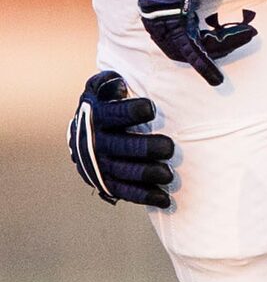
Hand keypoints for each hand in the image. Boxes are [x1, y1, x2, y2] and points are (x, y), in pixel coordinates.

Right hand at [68, 70, 175, 207]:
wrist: (82, 136)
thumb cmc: (104, 105)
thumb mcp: (100, 89)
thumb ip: (108, 83)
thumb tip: (120, 86)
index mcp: (97, 116)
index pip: (113, 115)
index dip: (132, 112)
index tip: (151, 108)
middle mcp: (95, 142)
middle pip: (120, 147)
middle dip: (145, 148)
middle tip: (169, 148)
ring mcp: (99, 165)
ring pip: (123, 172)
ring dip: (147, 174)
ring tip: (168, 175)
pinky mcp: (106, 183)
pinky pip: (124, 191)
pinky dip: (144, 196)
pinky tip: (164, 198)